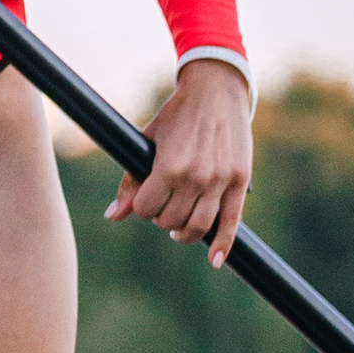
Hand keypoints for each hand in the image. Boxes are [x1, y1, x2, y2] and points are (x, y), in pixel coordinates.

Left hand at [105, 55, 254, 266]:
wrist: (216, 91)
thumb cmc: (177, 115)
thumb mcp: (147, 142)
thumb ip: (131, 181)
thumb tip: (113, 217)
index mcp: (169, 167)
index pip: (147, 209)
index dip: (142, 207)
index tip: (145, 199)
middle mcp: (196, 177)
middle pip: (171, 221)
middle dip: (161, 218)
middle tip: (163, 206)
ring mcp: (220, 180)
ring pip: (198, 227)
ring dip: (183, 233)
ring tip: (178, 227)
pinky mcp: (240, 180)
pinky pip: (232, 221)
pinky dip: (223, 244)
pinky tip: (215, 261)